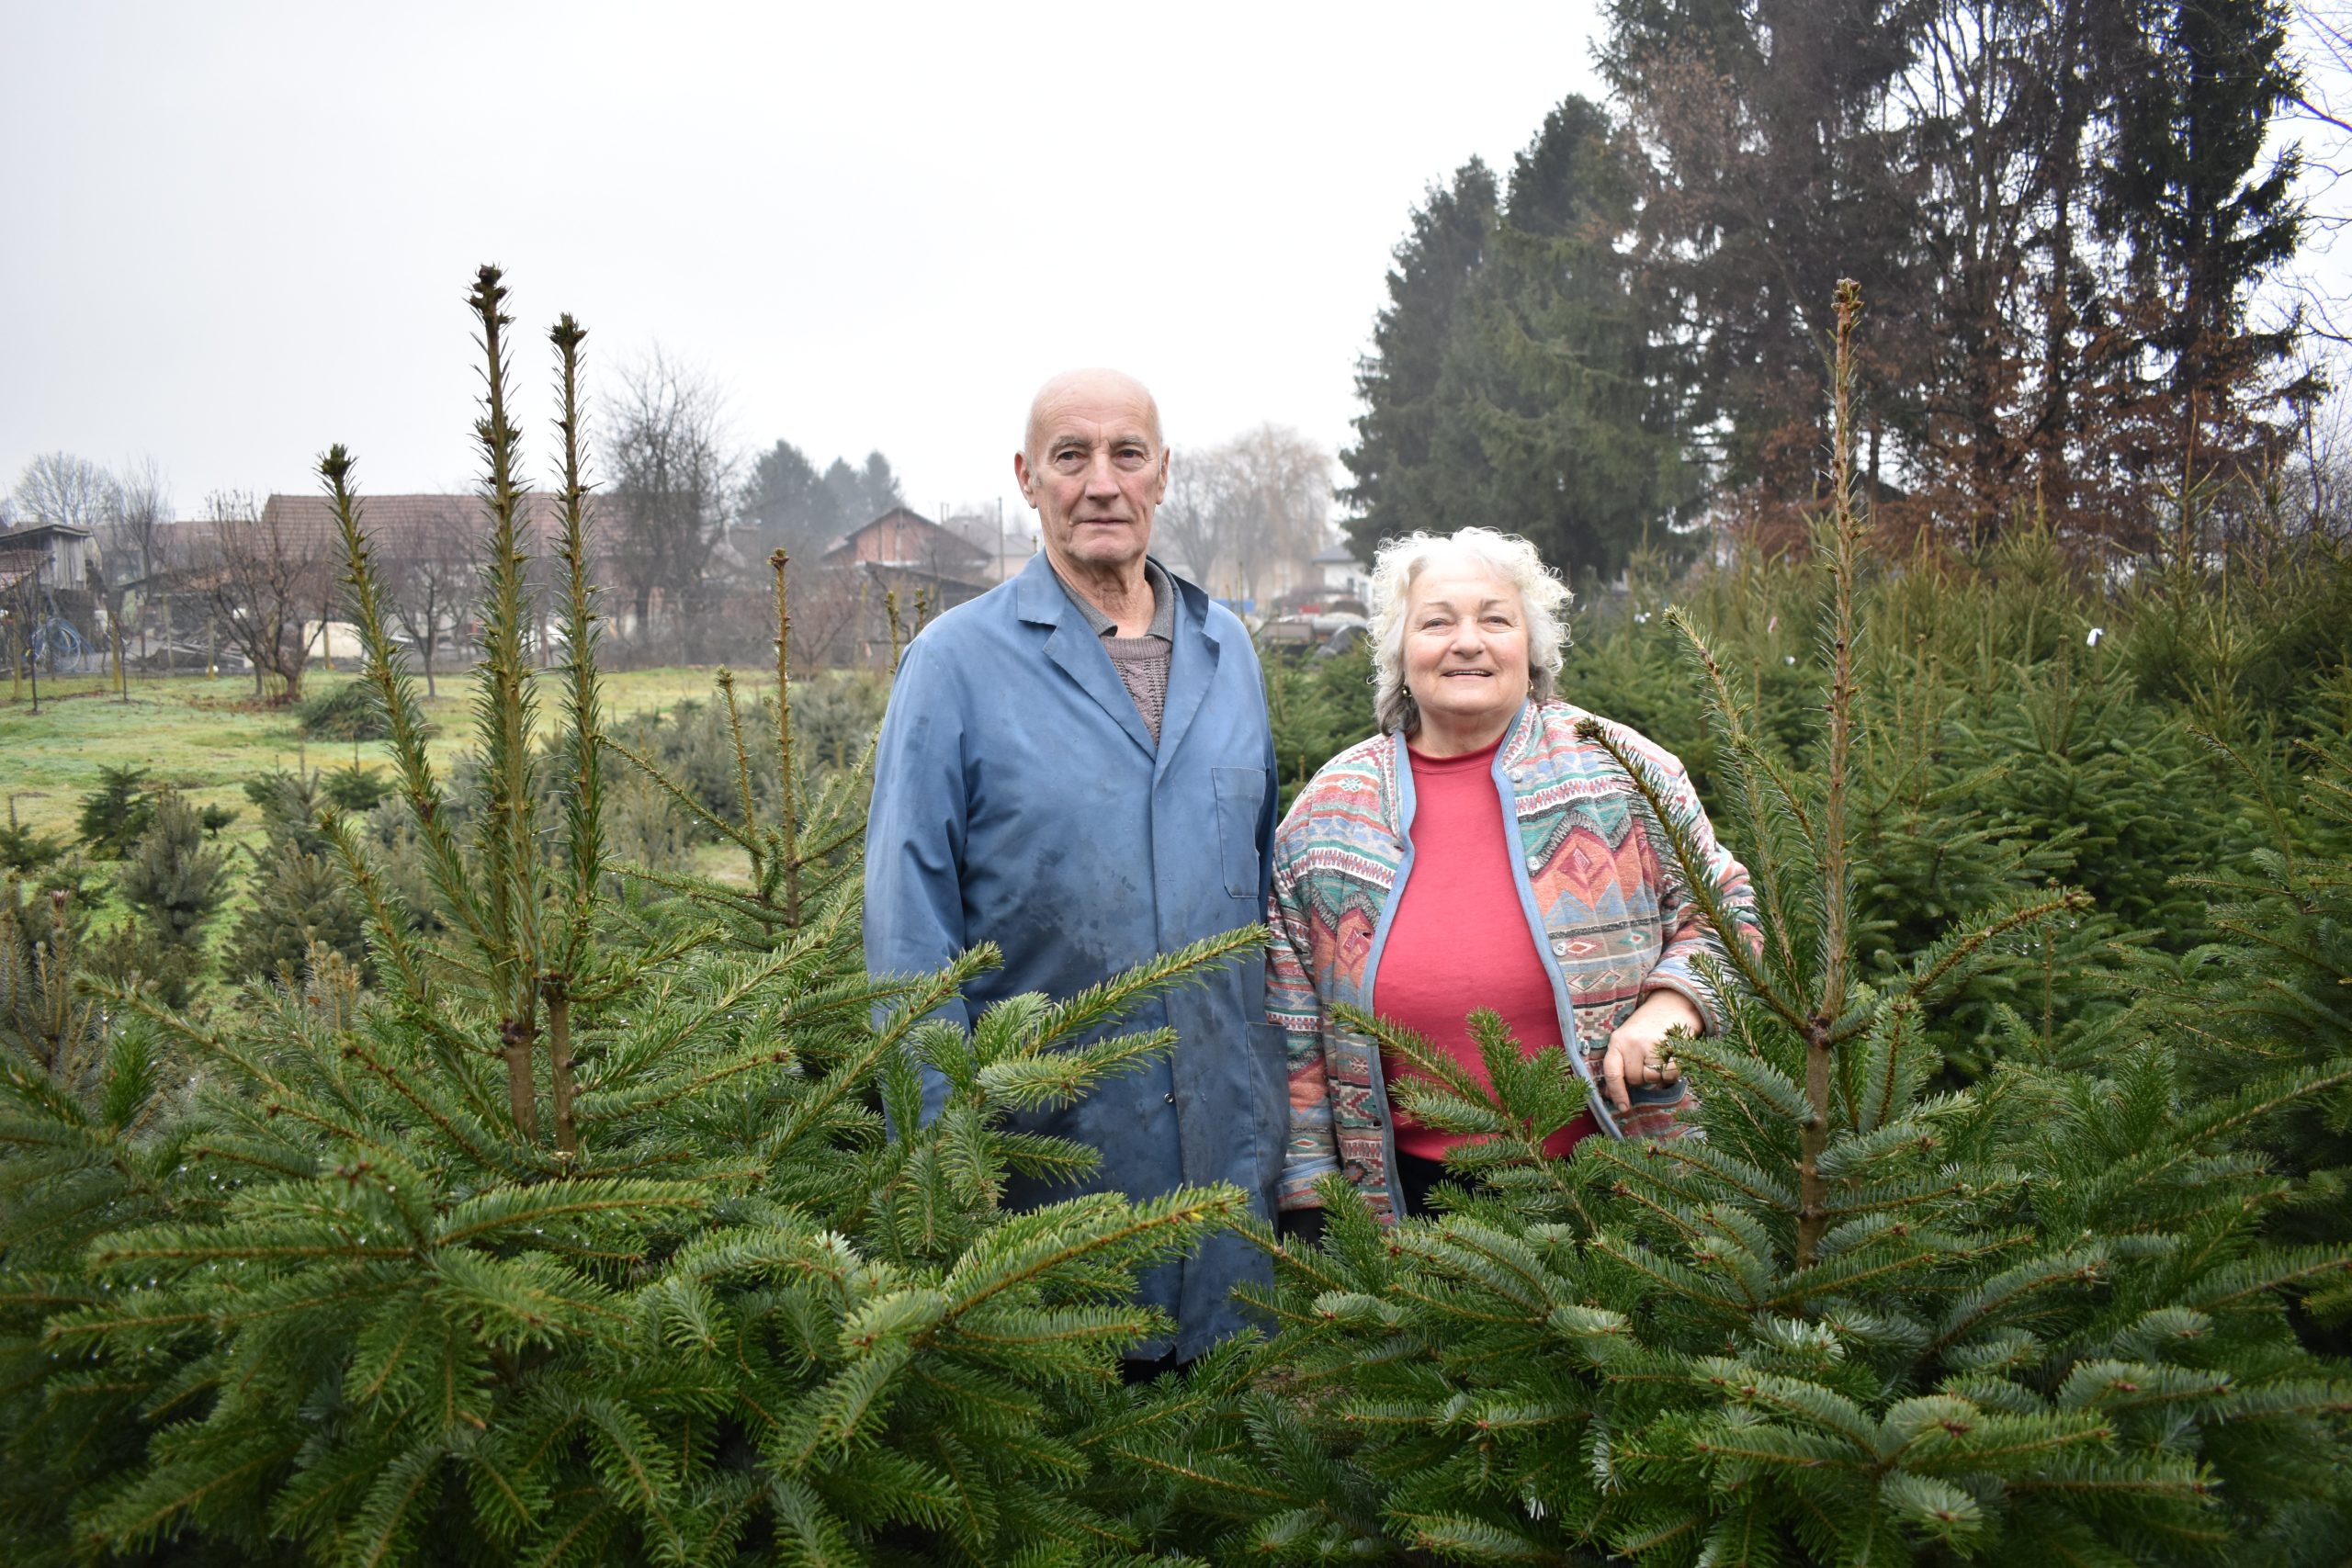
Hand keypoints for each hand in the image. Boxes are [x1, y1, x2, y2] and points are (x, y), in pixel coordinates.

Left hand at [1601, 989, 1700, 1115]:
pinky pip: (1670, 1074)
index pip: (1611, 1072)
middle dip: (1642, 1076)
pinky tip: (1673, 1058)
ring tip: (1661, 1055)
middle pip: (1635, 1079)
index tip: (1623, 1108)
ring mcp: (1651, 1043)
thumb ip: (1621, 1063)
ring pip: (1652, 1078)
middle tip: (1649, 1059)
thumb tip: (1611, 1094)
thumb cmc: (1648, 1027)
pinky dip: (1673, 1072)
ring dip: (1658, 1074)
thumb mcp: (1628, 1039)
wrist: (1673, 1003)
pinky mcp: (1670, 1046)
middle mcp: (1631, 1042)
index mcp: (1617, 1041)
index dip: (1616, 1092)